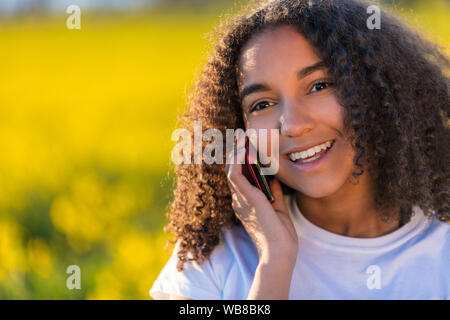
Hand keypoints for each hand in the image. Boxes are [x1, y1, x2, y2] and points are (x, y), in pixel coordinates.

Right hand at [224, 135, 297, 262]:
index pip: (240, 178)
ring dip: (236, 152)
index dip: (241, 162)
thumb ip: (273, 193)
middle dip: (236, 152)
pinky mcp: (245, 198)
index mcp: (245, 204)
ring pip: (231, 170)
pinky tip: (243, 149)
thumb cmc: (280, 236)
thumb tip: (272, 177)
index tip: (247, 146)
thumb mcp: (278, 208)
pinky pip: (234, 174)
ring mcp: (240, 200)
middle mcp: (239, 201)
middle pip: (233, 171)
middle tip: (242, 136)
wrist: (280, 251)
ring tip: (242, 137)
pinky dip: (237, 160)